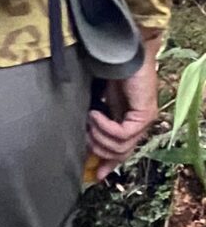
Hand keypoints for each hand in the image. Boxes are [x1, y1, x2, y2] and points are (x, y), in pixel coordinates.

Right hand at [88, 46, 159, 178]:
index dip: (108, 164)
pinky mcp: (145, 114)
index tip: (94, 175)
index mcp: (127, 120)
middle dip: (100, 152)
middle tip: (84, 139)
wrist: (121, 51)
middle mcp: (139, 124)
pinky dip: (105, 127)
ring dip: (100, 137)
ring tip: (89, 120)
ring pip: (121, 147)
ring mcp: (144, 120)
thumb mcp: (95, 103)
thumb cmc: (106, 71)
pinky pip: (123, 134)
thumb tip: (82, 140)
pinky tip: (95, 114)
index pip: (122, 151)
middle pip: (121, 153)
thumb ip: (94, 122)